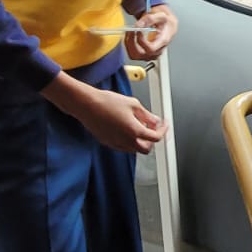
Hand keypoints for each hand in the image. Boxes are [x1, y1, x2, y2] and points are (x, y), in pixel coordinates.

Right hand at [46, 74, 166, 154]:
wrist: (87, 105)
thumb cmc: (106, 102)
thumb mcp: (133, 104)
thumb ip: (147, 115)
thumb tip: (155, 121)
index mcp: (134, 131)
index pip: (155, 137)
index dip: (163, 131)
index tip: (164, 125)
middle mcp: (126, 141)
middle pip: (146, 149)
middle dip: (152, 140)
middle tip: (152, 128)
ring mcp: (116, 143)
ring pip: (134, 149)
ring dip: (140, 141)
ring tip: (139, 127)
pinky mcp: (107, 142)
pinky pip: (123, 147)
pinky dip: (129, 142)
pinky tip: (127, 129)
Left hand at [124, 5, 177, 60]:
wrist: (168, 26)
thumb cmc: (165, 22)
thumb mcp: (161, 15)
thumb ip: (150, 19)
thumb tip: (139, 25)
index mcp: (163, 42)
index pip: (150, 48)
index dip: (141, 41)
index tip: (138, 30)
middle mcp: (157, 51)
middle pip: (140, 54)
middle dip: (131, 42)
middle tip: (130, 30)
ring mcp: (150, 55)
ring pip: (134, 56)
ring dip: (128, 44)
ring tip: (129, 32)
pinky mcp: (145, 56)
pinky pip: (132, 54)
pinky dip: (128, 45)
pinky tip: (130, 36)